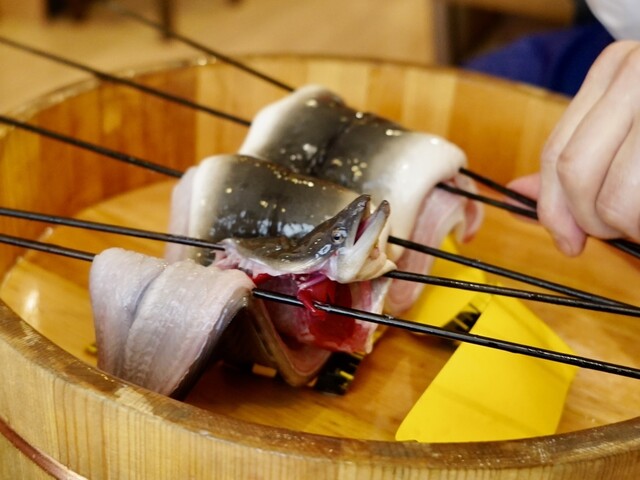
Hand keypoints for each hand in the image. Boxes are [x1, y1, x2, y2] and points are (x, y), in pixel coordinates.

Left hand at [509, 41, 639, 255]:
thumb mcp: (625, 121)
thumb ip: (576, 154)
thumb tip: (519, 193)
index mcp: (615, 70)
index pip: (558, 154)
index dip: (554, 209)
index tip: (567, 241)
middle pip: (580, 176)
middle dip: (594, 221)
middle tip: (622, 229)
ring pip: (617, 201)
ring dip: (633, 228)